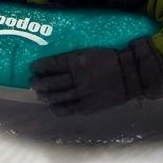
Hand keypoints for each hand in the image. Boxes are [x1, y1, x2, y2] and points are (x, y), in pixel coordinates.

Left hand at [30, 38, 162, 115]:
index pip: (51, 64)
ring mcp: (82, 93)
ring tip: (38, 93)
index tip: (33, 68)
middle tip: (33, 81)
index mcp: (76, 61)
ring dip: (44, 95)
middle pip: (51, 82)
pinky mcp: (87, 106)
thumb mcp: (88, 52)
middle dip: (39, 82)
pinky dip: (56, 108)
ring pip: (57, 96)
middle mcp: (76, 77)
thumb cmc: (109, 60)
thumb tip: (53, 64)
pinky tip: (51, 106)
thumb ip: (71, 58)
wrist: (129, 75)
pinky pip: (67, 109)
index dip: (39, 67)